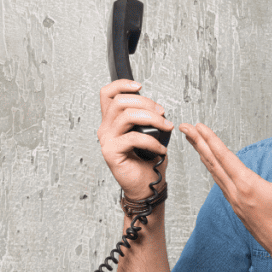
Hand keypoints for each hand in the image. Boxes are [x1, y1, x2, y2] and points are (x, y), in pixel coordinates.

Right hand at [98, 80, 174, 198]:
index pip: (107, 94)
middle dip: (146, 103)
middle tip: (162, 113)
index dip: (122, 84)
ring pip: (128, 116)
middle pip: (121, 101)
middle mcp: (106, 128)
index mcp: (112, 120)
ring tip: (166, 127)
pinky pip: (133, 137)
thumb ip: (144, 116)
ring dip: (152, 119)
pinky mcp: (111, 152)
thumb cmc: (147, 160)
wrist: (146, 186)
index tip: (139, 86)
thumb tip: (155, 107)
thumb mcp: (147, 132)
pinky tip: (161, 148)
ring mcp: (107, 140)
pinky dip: (152, 141)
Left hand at [179, 123, 271, 253]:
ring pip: (214, 174)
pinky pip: (220, 184)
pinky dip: (212, 170)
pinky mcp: (238, 209)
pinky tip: (212, 167)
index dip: (210, 139)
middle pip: (213, 163)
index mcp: (248, 186)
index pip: (225, 156)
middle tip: (185, 127)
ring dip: (203, 155)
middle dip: (198, 143)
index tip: (198, 126)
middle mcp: (236, 193)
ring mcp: (235, 202)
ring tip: (194, 142)